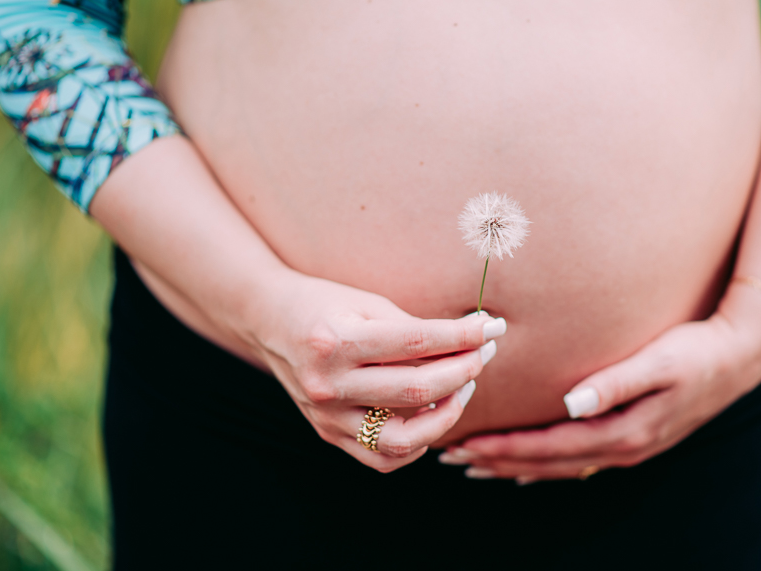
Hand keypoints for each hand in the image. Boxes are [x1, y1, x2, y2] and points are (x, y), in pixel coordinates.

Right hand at [251, 272, 506, 472]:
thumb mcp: (367, 303)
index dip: (462, 335)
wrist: (269, 321)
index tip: (492, 327)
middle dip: (463, 370)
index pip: (417, 342)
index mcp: (337, 340)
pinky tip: (433, 416)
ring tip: (463, 389)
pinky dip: (416, 444)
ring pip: (403, 437)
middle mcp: (329, 383)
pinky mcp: (327, 433)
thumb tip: (472, 339)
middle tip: (484, 353)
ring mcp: (326, 415)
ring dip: (446, 415)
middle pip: (416, 390)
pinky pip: (382, 457)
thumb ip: (414, 328)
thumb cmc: (325, 304)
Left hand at [440, 309, 760, 481]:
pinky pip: (577, 459)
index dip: (505, 448)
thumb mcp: (659, 362)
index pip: (550, 447)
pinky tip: (524, 464)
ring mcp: (627, 446)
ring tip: (474, 465)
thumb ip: (615, 382)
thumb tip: (572, 403)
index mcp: (623, 431)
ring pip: (559, 465)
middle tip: (450, 458)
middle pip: (547, 462)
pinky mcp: (631, 436)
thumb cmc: (696, 351)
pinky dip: (544, 463)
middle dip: (497, 461)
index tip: (465, 445)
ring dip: (515, 465)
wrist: (741, 356)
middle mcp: (622, 447)